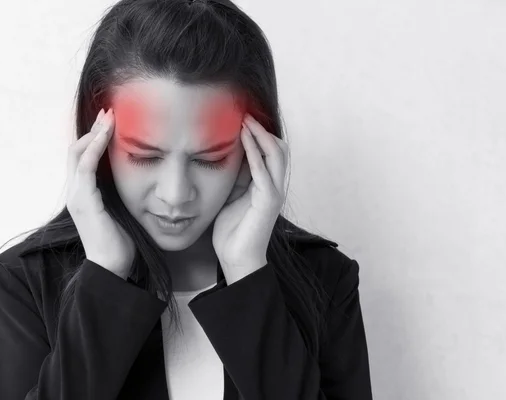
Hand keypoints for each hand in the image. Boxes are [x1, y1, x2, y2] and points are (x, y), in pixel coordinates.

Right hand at [66, 108, 135, 279]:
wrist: (114, 265)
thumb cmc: (123, 240)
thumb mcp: (124, 208)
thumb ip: (125, 190)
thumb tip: (143, 174)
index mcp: (85, 192)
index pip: (84, 156)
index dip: (96, 137)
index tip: (112, 121)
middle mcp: (76, 190)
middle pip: (78, 149)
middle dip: (94, 129)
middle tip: (110, 112)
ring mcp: (77, 195)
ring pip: (79, 153)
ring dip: (94, 133)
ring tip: (109, 117)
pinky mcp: (83, 200)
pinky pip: (85, 167)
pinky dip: (94, 148)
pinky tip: (106, 135)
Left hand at [212, 114, 288, 283]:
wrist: (236, 258)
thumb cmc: (232, 229)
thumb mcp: (231, 195)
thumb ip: (235, 176)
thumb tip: (226, 152)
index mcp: (267, 184)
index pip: (270, 151)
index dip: (259, 133)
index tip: (241, 117)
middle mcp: (275, 185)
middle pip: (278, 148)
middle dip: (262, 129)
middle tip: (244, 113)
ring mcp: (274, 193)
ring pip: (276, 155)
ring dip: (260, 136)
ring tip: (245, 121)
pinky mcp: (268, 201)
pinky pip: (264, 172)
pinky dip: (256, 154)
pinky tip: (244, 140)